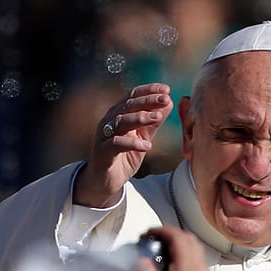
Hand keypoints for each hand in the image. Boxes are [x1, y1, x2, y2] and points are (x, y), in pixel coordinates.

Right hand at [74, 83, 172, 206]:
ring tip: (158, 118)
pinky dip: (132, 143)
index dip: (149, 91)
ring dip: (140, 118)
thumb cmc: (123, 156)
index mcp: (118, 114)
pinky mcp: (102, 152)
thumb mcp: (143, 137)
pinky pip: (116, 143)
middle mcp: (109, 121)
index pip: (133, 96)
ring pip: (121, 121)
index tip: (167, 89)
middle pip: (128, 105)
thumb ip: (154, 122)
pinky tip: (147, 146)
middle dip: (148, 101)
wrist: (105, 181)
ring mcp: (103, 136)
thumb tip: (169, 102)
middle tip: (165, 99)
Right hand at [135, 226, 209, 270]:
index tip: (148, 234)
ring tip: (156, 245)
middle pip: (189, 239)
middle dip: (169, 233)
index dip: (163, 232)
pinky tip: (166, 256)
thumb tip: (143, 262)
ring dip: (176, 240)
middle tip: (150, 238)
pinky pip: (195, 255)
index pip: (180, 242)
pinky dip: (181, 248)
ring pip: (194, 245)